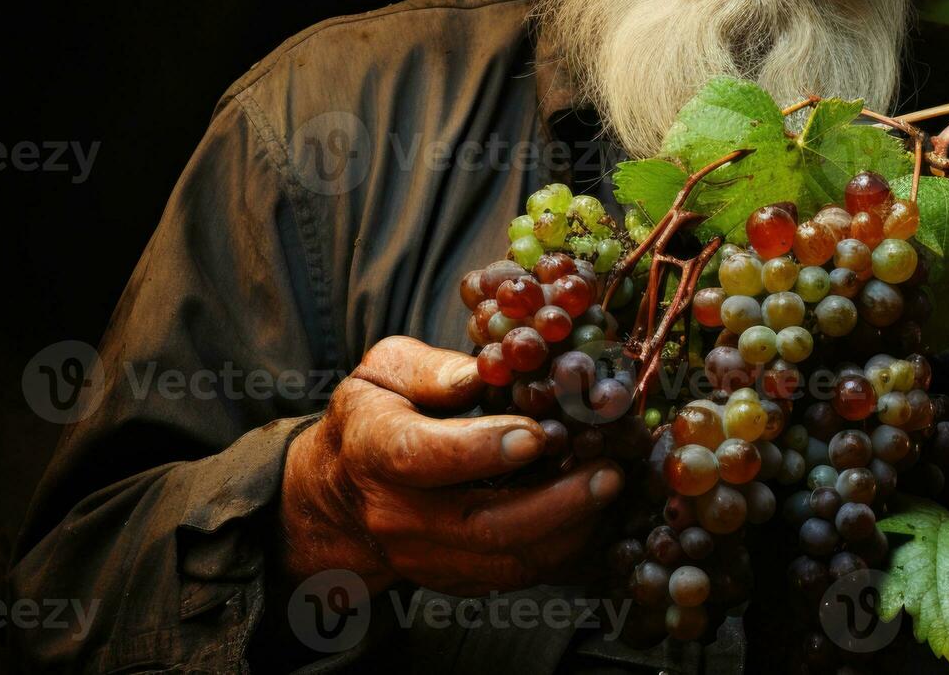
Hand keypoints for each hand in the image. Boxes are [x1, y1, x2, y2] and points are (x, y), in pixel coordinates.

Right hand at [278, 336, 623, 595]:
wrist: (340, 495)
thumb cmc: (374, 416)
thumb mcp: (386, 372)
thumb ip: (433, 369)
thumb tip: (488, 371)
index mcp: (373, 449)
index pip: (420, 456)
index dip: (479, 448)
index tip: (535, 434)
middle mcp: (396, 514)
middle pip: (481, 524)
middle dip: (555, 502)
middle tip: (607, 472)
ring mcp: (424, 555)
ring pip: (505, 560)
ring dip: (568, 531)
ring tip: (609, 489)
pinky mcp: (452, 578)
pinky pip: (513, 576)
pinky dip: (560, 551)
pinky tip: (592, 517)